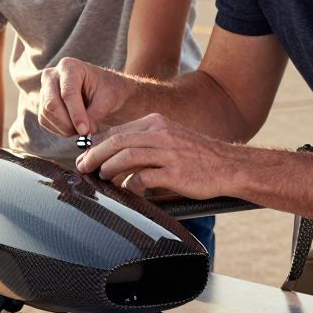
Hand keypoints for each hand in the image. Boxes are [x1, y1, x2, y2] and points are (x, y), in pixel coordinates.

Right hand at [38, 57, 126, 136]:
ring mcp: (44, 89)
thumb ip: (95, 114)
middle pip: (52, 104)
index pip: (68, 93)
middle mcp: (52, 75)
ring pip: (47, 114)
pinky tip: (74, 127)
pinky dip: (60, 130)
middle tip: (85, 133)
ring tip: (84, 128)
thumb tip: (84, 132)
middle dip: (68, 123)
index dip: (76, 114)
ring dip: (65, 128)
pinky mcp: (42, 104)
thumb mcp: (108, 99)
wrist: (103, 91)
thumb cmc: (108, 90)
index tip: (85, 131)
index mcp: (69, 66)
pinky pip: (44, 121)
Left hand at [75, 113, 232, 199]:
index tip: (86, 155)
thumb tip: (115, 156)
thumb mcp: (170, 138)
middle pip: (117, 141)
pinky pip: (144, 177)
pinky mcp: (175, 172)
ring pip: (127, 156)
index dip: (98, 144)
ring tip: (102, 177)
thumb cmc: (197, 156)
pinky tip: (128, 189)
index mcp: (156, 122)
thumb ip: (145, 142)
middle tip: (83, 167)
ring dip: (109, 168)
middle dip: (95, 155)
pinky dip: (131, 184)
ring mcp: (168, 152)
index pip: (118, 131)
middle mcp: (161, 133)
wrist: (229, 166)